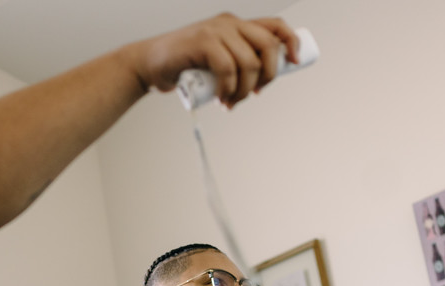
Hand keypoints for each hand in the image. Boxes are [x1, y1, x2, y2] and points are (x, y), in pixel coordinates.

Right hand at [124, 14, 298, 107]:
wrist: (150, 64)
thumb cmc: (184, 66)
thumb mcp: (216, 59)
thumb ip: (236, 62)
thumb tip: (262, 81)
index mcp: (237, 25)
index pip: (275, 26)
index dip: (291, 42)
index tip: (294, 63)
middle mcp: (229, 23)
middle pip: (268, 45)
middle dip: (269, 75)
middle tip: (256, 94)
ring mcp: (216, 30)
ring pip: (250, 61)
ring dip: (245, 90)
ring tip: (231, 102)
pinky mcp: (203, 42)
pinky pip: (228, 68)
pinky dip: (228, 88)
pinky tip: (220, 98)